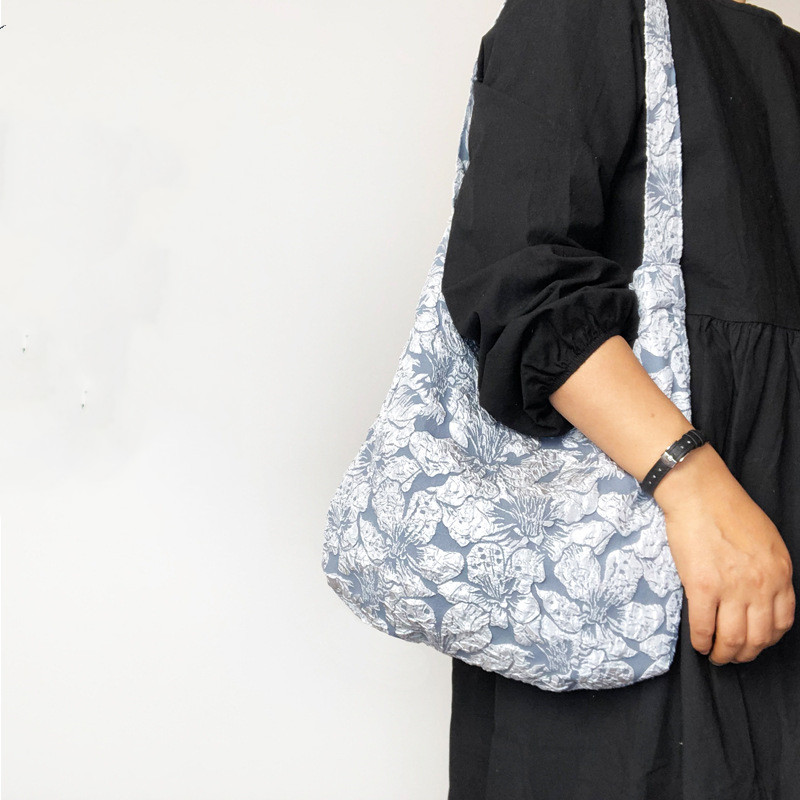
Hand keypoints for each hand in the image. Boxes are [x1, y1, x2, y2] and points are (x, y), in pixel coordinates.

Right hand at [653, 444, 795, 664]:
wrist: (699, 492)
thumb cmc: (728, 508)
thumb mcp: (767, 540)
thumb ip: (769, 569)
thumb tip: (761, 594)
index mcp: (780, 573)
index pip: (781, 623)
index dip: (767, 640)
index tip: (754, 642)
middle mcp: (761, 586)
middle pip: (757, 637)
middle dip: (745, 654)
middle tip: (732, 656)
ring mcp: (732, 588)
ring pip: (732, 639)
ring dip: (723, 654)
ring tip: (715, 655)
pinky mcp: (702, 586)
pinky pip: (704, 626)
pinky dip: (701, 641)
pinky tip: (698, 643)